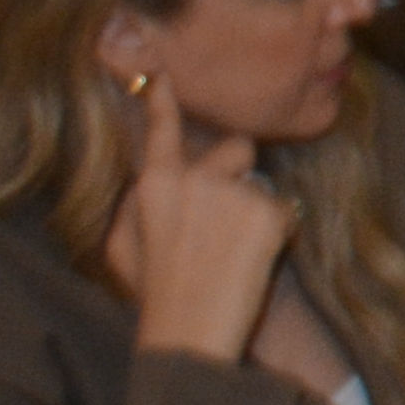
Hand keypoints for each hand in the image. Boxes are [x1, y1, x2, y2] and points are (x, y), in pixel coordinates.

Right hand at [99, 75, 296, 364]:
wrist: (190, 332)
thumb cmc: (154, 294)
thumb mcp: (121, 246)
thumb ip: (135, 201)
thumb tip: (149, 178)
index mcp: (154, 183)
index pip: (163, 129)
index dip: (165, 99)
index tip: (165, 72)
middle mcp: (193, 177)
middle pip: (236, 150)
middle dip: (239, 175)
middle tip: (226, 224)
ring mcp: (232, 193)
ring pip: (262, 184)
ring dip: (258, 210)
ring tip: (235, 254)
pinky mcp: (267, 214)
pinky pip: (284, 210)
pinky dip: (277, 234)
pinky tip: (253, 262)